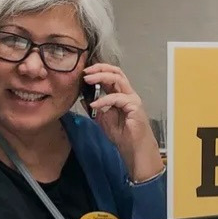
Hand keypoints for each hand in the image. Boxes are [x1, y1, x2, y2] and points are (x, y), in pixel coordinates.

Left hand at [83, 64, 163, 182]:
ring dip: (101, 77)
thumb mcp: (102, 120)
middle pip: (116, 72)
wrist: (133, 149)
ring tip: (87, 80)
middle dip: (100, 69)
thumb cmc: (122, 136)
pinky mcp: (134, 106)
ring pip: (118, 79)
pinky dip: (104, 100)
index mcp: (121, 95)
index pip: (111, 76)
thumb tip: (83, 98)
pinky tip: (94, 105)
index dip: (98, 71)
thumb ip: (95, 108)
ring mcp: (132, 99)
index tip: (84, 72)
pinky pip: (117, 98)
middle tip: (86, 72)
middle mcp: (128, 94)